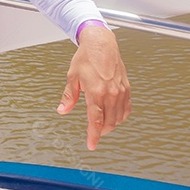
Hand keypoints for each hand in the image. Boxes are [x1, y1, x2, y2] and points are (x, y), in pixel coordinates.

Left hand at [56, 26, 130, 149]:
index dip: (93, 136)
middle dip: (101, 131)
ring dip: (110, 125)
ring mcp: (120, 91)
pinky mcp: (126, 88)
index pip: (96, 121)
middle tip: (93, 134)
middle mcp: (110, 93)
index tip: (91, 145)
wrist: (102, 43)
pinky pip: (126, 109)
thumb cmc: (86, 57)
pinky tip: (114, 116)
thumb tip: (62, 111)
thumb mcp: (72, 77)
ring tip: (102, 125)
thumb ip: (69, 97)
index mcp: (96, 92)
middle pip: (108, 122)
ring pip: (118, 118)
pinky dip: (121, 116)